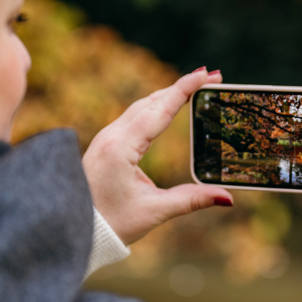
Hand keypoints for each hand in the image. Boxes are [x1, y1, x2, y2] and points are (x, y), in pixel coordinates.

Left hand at [83, 67, 233, 243]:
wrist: (73, 228)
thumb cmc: (112, 223)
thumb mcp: (155, 211)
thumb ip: (192, 200)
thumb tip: (227, 198)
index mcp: (122, 147)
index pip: (160, 109)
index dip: (185, 89)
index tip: (206, 73)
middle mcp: (111, 136)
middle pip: (152, 101)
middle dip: (182, 87)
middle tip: (211, 77)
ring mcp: (106, 138)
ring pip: (141, 106)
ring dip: (168, 95)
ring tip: (195, 88)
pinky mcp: (105, 144)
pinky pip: (133, 116)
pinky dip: (154, 106)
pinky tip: (167, 106)